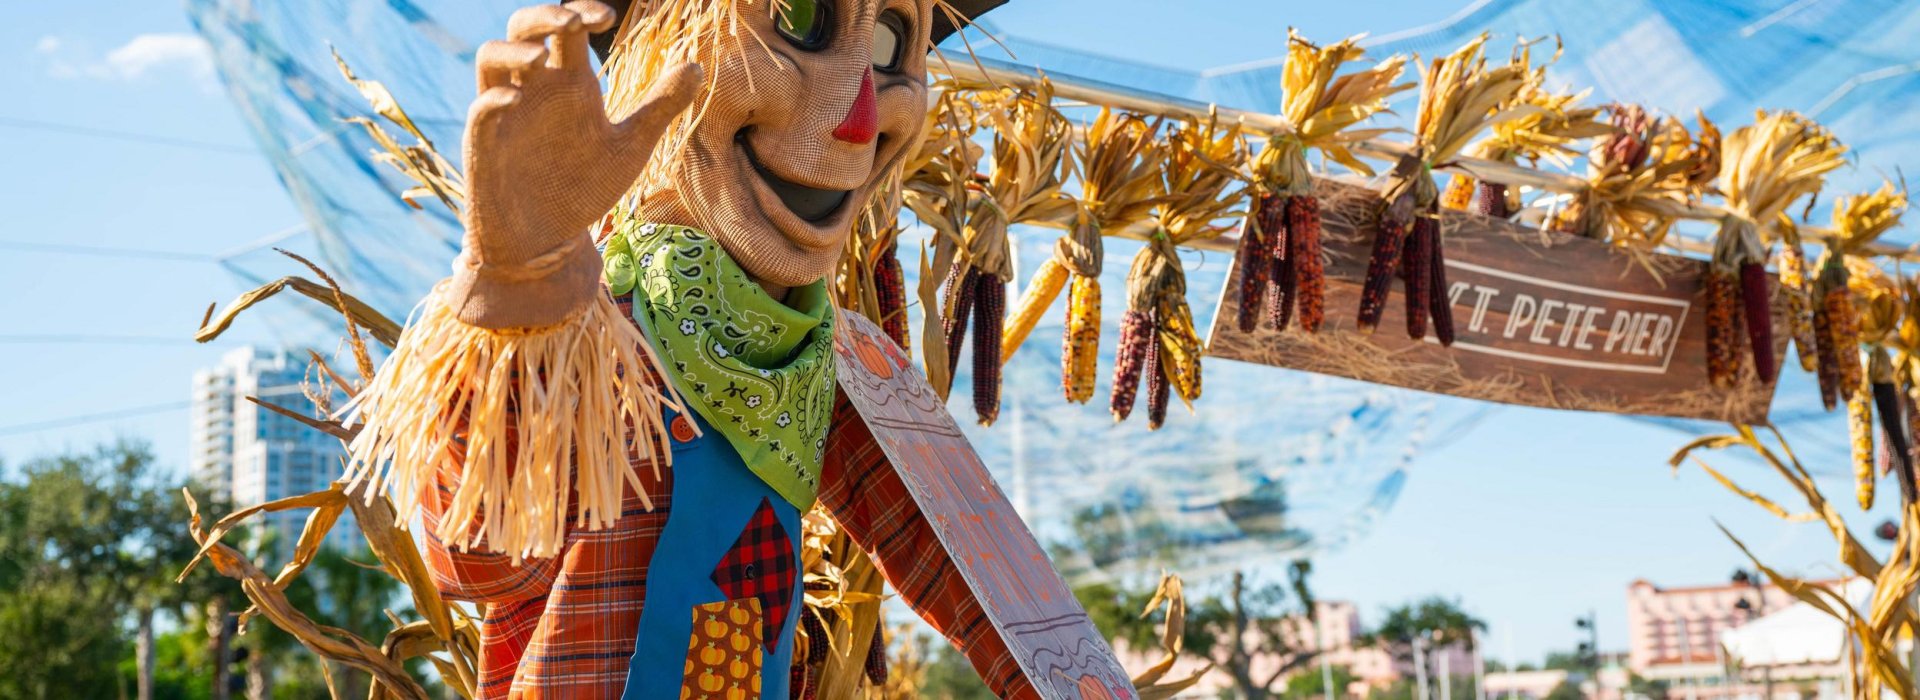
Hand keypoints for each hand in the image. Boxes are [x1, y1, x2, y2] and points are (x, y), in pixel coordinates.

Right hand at [446, 1, 701, 328]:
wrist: (549, 242)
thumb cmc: (583, 186)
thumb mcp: (630, 145)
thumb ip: (659, 106)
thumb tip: (697, 66)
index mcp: (567, 83)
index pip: (564, 29)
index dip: (580, 12)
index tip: (606, 17)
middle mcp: (533, 89)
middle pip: (521, 30)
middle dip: (543, 17)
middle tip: (574, 23)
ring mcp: (505, 115)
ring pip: (490, 59)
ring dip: (513, 51)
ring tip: (543, 58)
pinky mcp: (485, 147)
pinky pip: (479, 112)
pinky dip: (493, 101)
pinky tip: (514, 100)